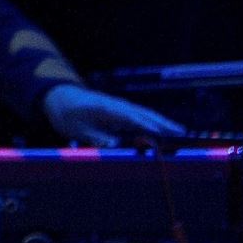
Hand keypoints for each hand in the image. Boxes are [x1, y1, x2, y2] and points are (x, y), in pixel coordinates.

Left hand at [42, 84, 184, 147]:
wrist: (59, 97)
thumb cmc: (67, 114)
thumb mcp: (77, 129)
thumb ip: (96, 137)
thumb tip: (114, 145)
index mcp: (107, 108)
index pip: (132, 117)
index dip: (148, 125)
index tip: (162, 134)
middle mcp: (117, 106)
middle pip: (144, 114)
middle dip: (163, 124)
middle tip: (182, 134)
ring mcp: (119, 108)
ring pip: (144, 115)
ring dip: (162, 123)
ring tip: (180, 133)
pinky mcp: (119, 112)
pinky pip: (140, 117)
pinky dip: (153, 122)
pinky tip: (164, 130)